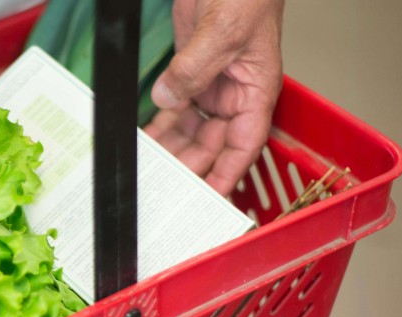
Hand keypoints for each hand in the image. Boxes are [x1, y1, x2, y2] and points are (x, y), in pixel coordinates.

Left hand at [143, 0, 284, 195]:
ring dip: (172, 151)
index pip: (243, 145)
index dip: (227, 175)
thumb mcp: (222, 33)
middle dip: (191, 166)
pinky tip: (146, 142)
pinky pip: (176, 109)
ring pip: (192, 131)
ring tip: (151, 172)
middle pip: (213, 145)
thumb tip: (169, 97)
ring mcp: (212, 86)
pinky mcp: (190, 74)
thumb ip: (193, 69)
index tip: (210, 198)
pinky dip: (161, 126)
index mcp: (255, 92)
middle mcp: (235, 95)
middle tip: (166, 188)